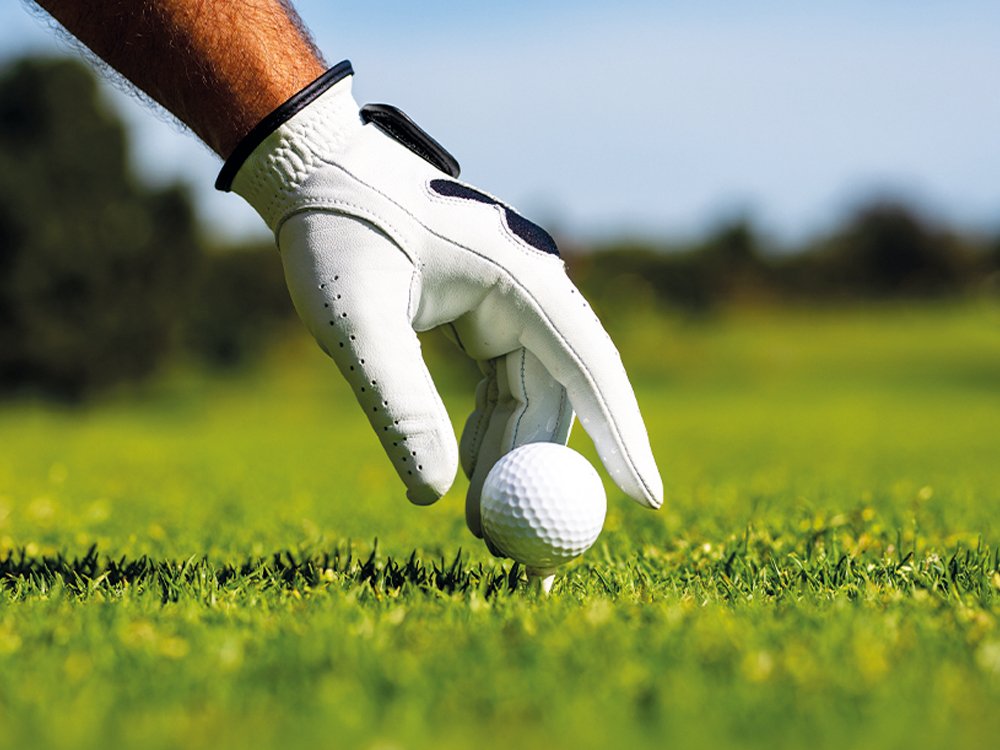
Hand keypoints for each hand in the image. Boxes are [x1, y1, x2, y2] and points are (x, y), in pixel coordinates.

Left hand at [217, 62, 662, 536]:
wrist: (316, 165)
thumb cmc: (334, 229)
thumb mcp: (356, 319)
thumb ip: (396, 402)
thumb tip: (436, 495)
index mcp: (520, 277)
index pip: (590, 365)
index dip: (623, 435)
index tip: (648, 500)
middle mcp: (530, 286)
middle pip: (562, 392)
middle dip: (542, 470)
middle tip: (516, 544)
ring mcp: (511, 296)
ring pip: (533, 393)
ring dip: (512, 457)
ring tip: (479, 525)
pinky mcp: (487, 307)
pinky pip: (505, 380)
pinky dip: (490, 429)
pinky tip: (467, 471)